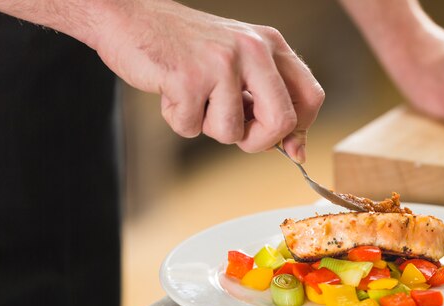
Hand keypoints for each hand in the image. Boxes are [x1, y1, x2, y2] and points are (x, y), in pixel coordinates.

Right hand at [92, 0, 323, 161]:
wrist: (132, 19)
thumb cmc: (186, 47)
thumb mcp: (238, 63)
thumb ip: (267, 98)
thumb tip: (296, 148)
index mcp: (270, 45)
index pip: (311, 97)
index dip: (300, 130)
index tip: (288, 146)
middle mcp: (253, 50)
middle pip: (282, 122)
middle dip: (258, 141)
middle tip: (237, 133)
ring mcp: (221, 63)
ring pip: (232, 133)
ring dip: (207, 126)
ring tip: (193, 97)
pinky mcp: (189, 77)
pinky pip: (192, 127)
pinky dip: (178, 120)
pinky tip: (172, 92)